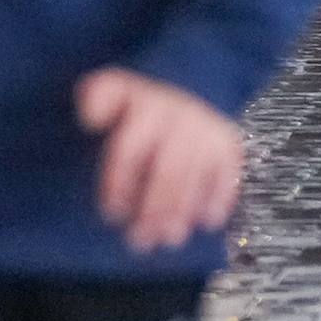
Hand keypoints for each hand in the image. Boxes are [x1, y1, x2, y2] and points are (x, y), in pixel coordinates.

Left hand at [76, 68, 244, 253]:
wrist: (198, 79)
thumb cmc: (143, 101)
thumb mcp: (115, 87)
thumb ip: (97, 97)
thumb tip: (89, 119)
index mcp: (145, 106)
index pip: (129, 149)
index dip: (118, 183)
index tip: (111, 214)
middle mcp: (179, 118)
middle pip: (166, 171)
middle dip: (152, 210)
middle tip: (140, 241)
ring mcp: (208, 131)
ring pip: (194, 178)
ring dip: (181, 213)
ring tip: (168, 239)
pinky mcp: (230, 144)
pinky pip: (227, 176)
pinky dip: (218, 200)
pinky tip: (206, 222)